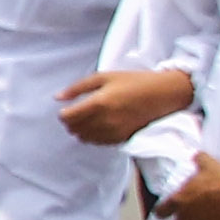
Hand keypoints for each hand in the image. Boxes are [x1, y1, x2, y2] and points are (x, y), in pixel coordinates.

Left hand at [55, 65, 195, 147]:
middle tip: (76, 114)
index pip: (69, 117)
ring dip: (80, 130)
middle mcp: (105, 120)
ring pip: (85, 138)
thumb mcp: (104, 77)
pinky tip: (97, 127)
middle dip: (71, 122)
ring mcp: (114, 132)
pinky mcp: (122, 138)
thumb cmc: (133, 81)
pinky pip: (98, 143)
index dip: (64, 114)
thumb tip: (57, 98)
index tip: (67, 109)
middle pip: (75, 129)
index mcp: (99, 103)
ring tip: (87, 119)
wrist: (162, 94)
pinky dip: (93, 136)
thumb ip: (78, 87)